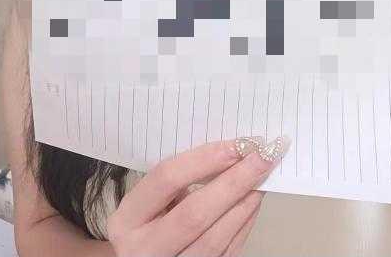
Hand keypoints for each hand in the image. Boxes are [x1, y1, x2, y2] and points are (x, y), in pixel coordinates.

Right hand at [107, 134, 290, 256]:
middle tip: (263, 156)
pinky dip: (243, 225)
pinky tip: (253, 202)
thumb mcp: (146, 202)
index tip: (237, 144)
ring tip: (263, 177)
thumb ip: (175, 182)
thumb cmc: (145, 225)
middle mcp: (143, 249)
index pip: (165, 179)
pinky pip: (225, 254)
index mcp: (127, 219)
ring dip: (245, 204)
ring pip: (214, 239)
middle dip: (234, 181)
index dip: (204, 159)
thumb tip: (226, 152)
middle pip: (194, 213)